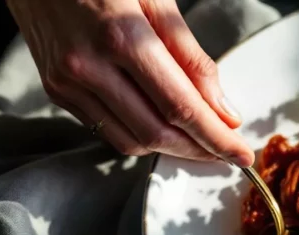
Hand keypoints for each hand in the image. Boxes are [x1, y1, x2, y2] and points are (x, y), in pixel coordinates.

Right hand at [5, 0, 252, 165]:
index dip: (216, 137)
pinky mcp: (56, 91)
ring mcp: (68, 82)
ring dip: (172, 150)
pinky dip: (141, 137)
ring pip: (131, 141)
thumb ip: (192, 58)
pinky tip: (163, 127)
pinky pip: (107, 130)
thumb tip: (223, 110)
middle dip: (199, 151)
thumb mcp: (157, 0)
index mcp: (122, 37)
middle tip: (227, 153)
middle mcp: (90, 66)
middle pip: (157, 133)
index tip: (242, 154)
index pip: (181, 107)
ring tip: (200, 142)